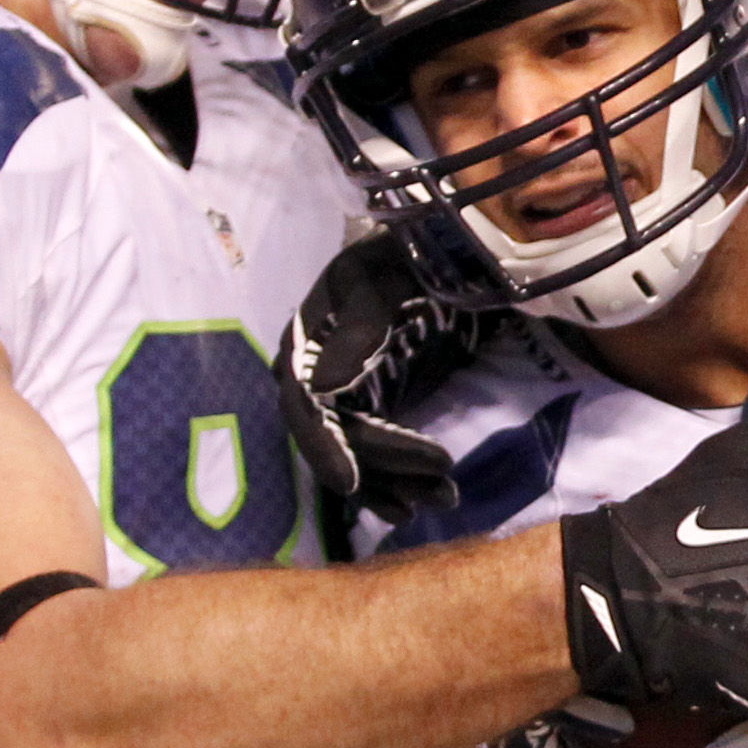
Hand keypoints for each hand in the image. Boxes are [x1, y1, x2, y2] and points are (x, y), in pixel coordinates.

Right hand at [278, 231, 483, 519]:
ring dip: (396, 482)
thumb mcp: (379, 277)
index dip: (325, 448)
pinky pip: (376, 449)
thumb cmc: (403, 253)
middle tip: (437, 492)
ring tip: (444, 501)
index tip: (352, 483)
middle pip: (338, 438)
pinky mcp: (375, 401)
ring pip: (359, 452)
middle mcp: (314, 376)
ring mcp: (345, 393)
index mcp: (304, 345)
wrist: (438, 246)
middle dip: (382, 472)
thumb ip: (357, 327)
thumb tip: (322, 385)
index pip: (306, 408)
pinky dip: (396, 475)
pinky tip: (418, 501)